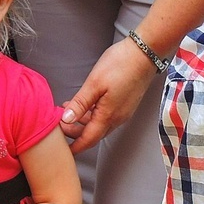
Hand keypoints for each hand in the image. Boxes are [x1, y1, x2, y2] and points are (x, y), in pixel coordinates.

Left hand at [59, 36, 158, 153]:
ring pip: (99, 125)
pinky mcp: (124, 103)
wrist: (145, 53)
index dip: (75, 146)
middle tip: (58, 123)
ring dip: (81, 122)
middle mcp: (117, 118)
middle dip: (74, 133)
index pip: (89, 140)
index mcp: (108, 116)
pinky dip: (91, 114)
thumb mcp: (94, 84)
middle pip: (93, 134)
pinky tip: (82, 104)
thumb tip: (66, 121)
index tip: (61, 150)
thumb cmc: (120, 65)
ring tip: (65, 110)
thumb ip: (80, 104)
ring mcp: (122, 111)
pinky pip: (105, 116)